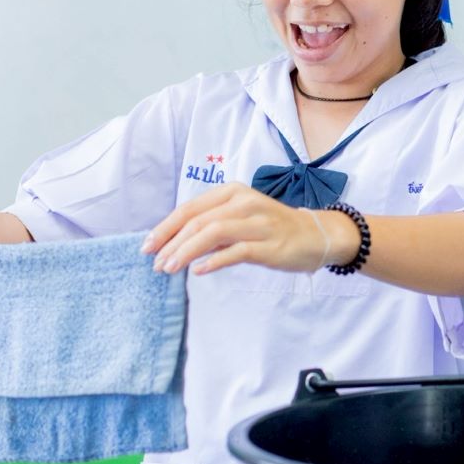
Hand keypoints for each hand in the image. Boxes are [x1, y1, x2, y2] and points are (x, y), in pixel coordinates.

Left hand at [141, 185, 344, 275]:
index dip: (165, 228)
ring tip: (170, 268)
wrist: (316, 235)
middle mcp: (244, 203)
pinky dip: (214, 261)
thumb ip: (212, 224)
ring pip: (212, 233)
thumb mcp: (240, 217)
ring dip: (186, 252)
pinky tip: (199, 271)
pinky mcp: (269, 244)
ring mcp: (257, 223)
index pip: (190, 209)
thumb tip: (175, 242)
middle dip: (171, 243)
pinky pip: (236, 252)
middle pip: (197, 221)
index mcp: (233, 192)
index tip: (147, 246)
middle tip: (155, 263)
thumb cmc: (272, 228)